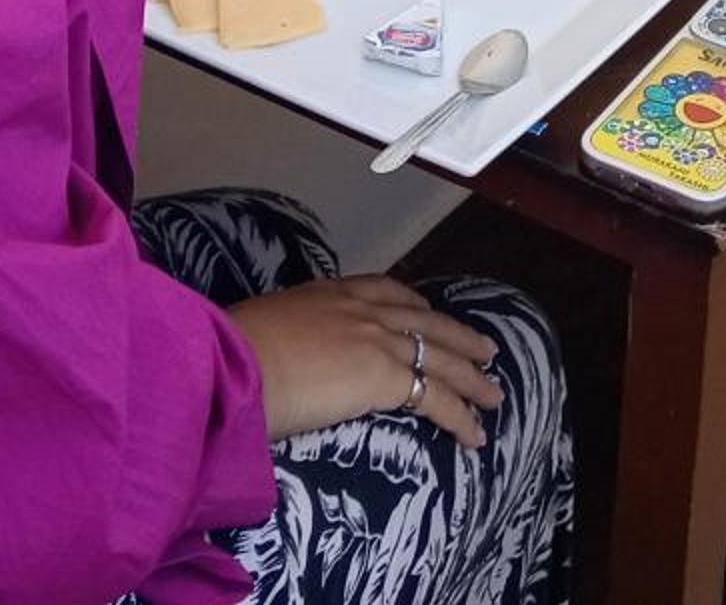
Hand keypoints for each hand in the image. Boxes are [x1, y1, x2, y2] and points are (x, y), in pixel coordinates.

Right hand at [223, 275, 503, 447]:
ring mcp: (378, 339)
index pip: (385, 290)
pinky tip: (476, 435)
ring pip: (441, 357)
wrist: (233, 364)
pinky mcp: (386, 376)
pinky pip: (436, 399)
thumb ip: (283, 339)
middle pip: (426, 322)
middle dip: (459, 337)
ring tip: (494, 394)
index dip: (414, 306)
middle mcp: (361, 309)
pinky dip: (461, 416)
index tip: (428, 314)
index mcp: (329, 294)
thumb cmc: (230, 355)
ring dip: (472, 379)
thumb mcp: (261, 330)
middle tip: (486, 350)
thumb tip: (274, 359)